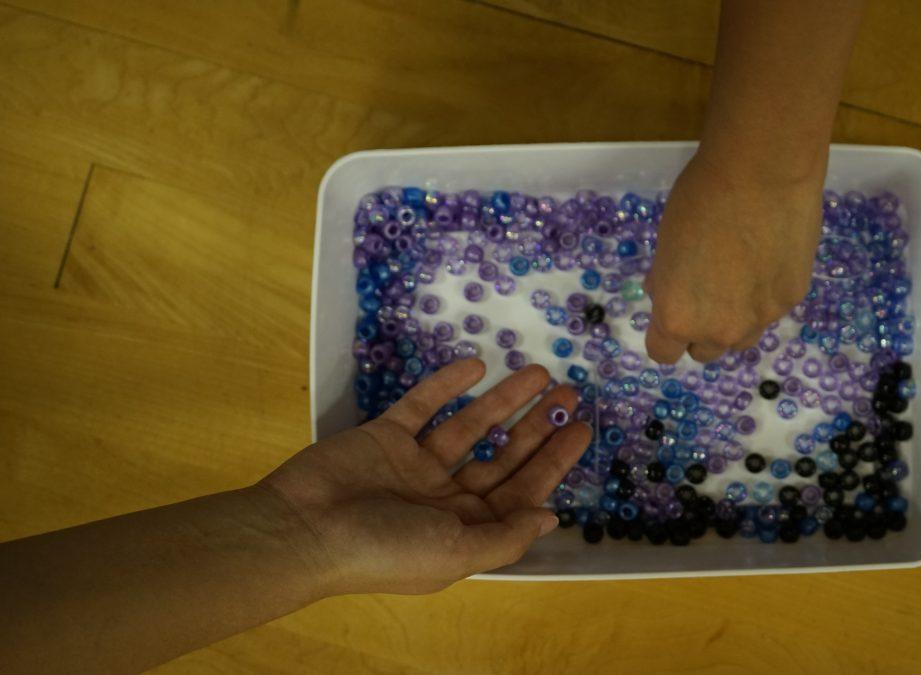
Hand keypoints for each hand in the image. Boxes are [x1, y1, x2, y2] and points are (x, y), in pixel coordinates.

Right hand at [257, 359, 589, 594]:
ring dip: (502, 399)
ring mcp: (414, 465)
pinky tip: (477, 364)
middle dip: (536, 426)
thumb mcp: (457, 553)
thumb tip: (550, 516)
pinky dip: (448, 384)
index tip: (581, 429)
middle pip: (502, 457)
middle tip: (569, 393)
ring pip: (469, 425)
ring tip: (538, 370)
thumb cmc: (386, 548)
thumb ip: (506, 535)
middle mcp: (444, 497)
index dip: (553, 461)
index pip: (520, 491)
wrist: (302, 529)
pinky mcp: (384, 436)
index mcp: (464, 530)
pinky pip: (422, 405)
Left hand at [643, 148, 824, 362]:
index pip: (663, 353)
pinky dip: (766, 293)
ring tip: (739, 277)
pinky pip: (771, 309)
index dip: (665, 334)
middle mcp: (720, 329)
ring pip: (742, 338)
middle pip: (705, 351)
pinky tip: (768, 256)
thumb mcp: (666, 244)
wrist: (762, 172)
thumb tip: (664, 291)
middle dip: (701, 329)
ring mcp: (761, 318)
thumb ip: (667, 281)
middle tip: (706, 291)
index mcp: (678, 316)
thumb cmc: (700, 198)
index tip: (670, 314)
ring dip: (736, 320)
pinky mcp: (792, 298)